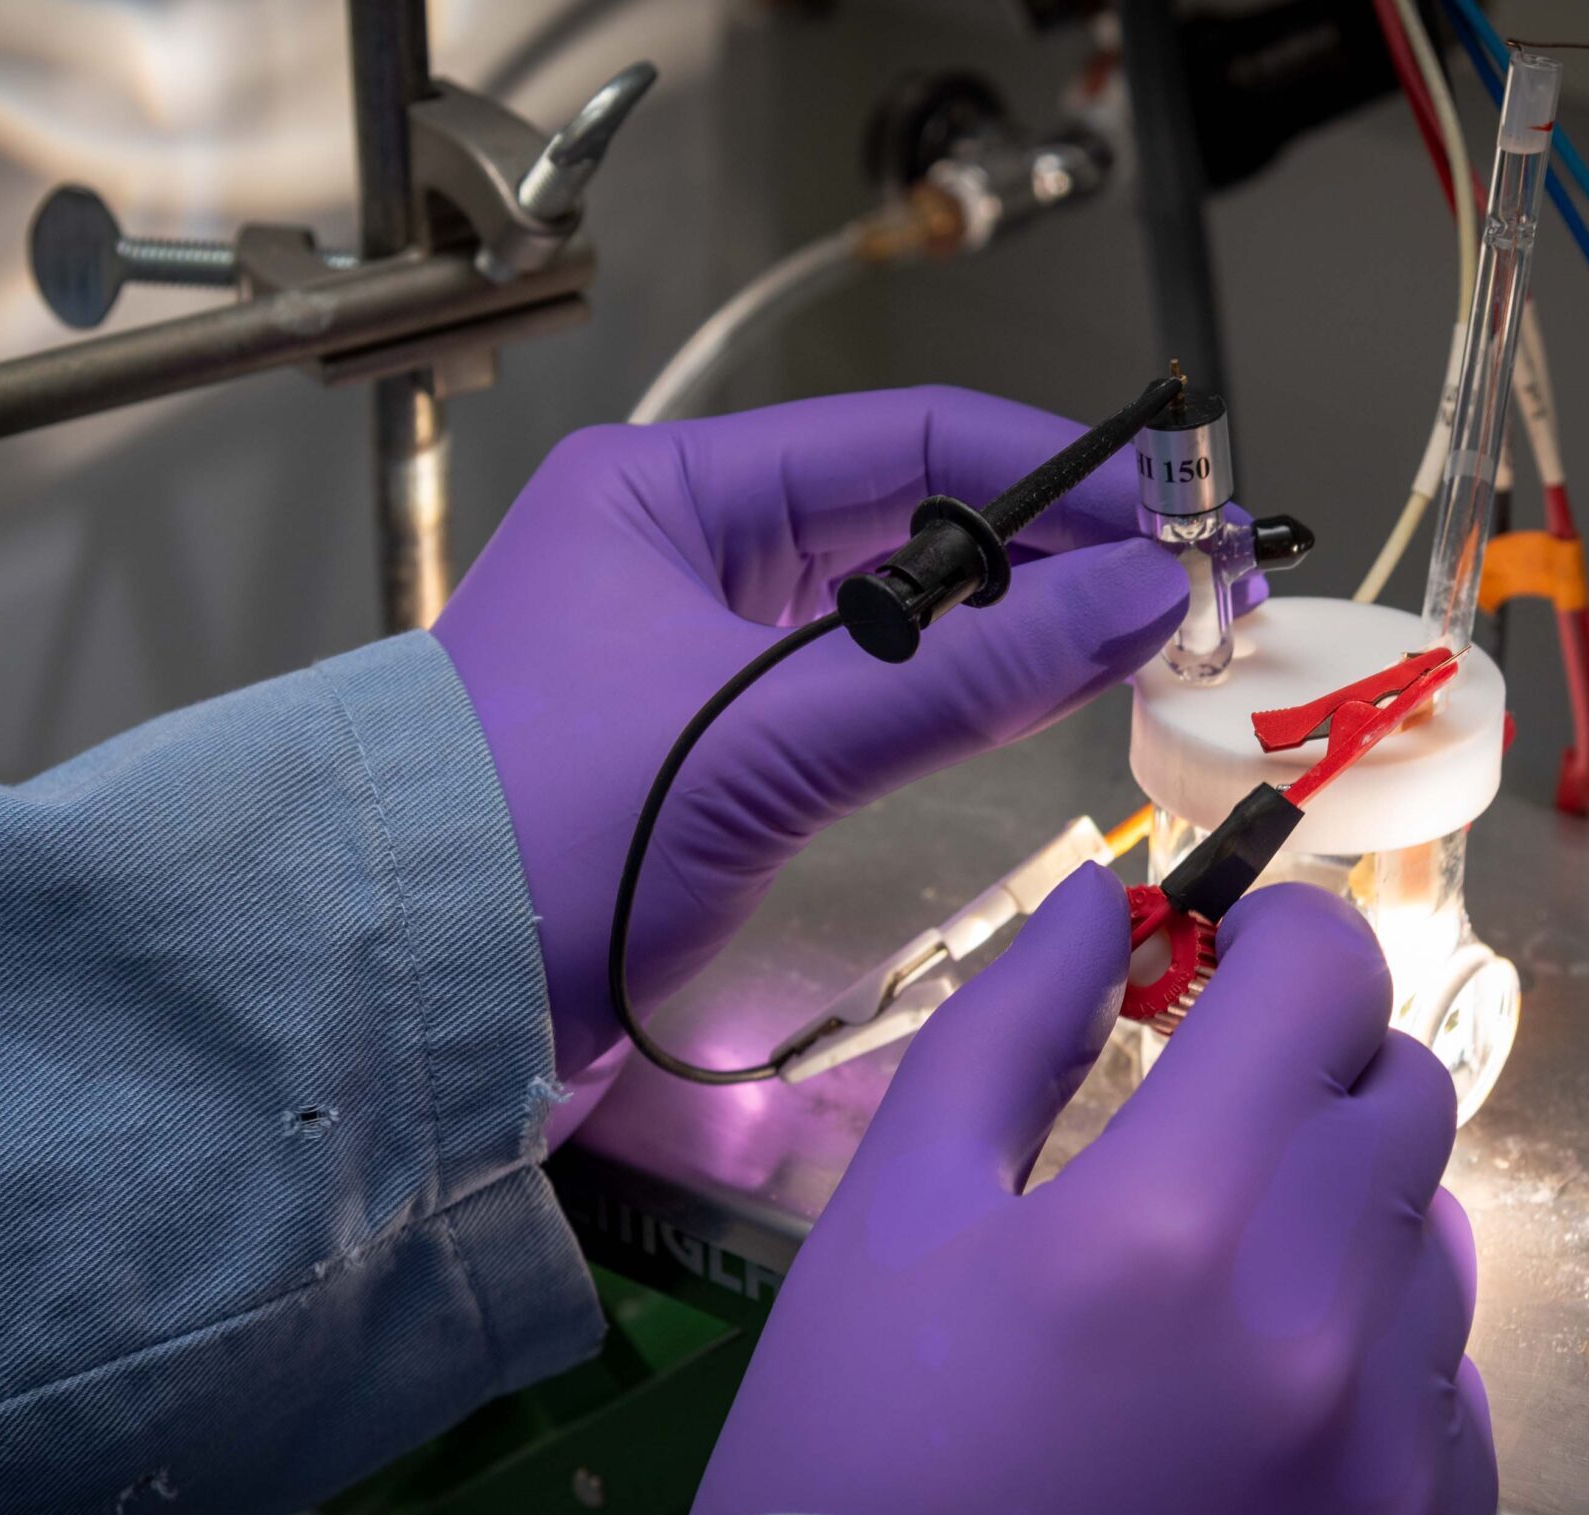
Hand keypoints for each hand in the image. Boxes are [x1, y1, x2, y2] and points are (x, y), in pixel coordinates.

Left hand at [434, 388, 1186, 1089]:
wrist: (400, 1001)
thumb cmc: (542, 838)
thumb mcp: (769, 737)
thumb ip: (967, 672)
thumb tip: (1143, 600)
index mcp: (669, 493)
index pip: (908, 440)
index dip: (1063, 477)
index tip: (1182, 522)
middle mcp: (683, 552)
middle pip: (911, 525)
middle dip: (1053, 556)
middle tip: (1189, 597)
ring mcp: (694, 651)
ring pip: (894, 616)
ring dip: (1010, 631)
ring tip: (1141, 649)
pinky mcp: (706, 749)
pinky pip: (859, 697)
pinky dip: (950, 700)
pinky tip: (1032, 706)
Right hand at [688, 868, 1495, 1514]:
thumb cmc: (852, 1472)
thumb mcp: (887, 1227)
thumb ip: (1006, 1034)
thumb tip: (1101, 904)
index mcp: (1174, 1223)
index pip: (1326, 985)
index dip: (1281, 940)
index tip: (1234, 960)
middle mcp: (1322, 1341)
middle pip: (1406, 1101)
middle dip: (1313, 1071)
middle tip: (1210, 1119)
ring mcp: (1395, 1481)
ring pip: (1439, 1251)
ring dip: (1347, 1223)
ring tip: (1217, 1296)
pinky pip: (1453, 1410)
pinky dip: (1378, 1375)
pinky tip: (1259, 1424)